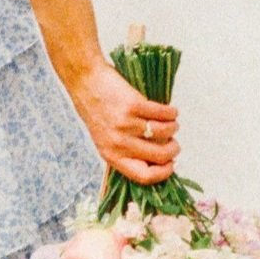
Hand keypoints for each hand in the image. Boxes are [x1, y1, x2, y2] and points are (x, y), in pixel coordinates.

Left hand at [69, 60, 179, 182]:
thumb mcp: (105, 140)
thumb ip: (125, 152)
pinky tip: (171, 111)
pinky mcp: (133, 106)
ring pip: (164, 132)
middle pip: (160, 155)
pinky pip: (163, 114)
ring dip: (173, 128)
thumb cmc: (97, 110)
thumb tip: (157, 161)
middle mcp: (119, 143)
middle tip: (174, 143)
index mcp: (111, 156)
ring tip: (171, 123)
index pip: (143, 176)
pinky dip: (172, 113)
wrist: (85, 82)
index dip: (163, 173)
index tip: (171, 164)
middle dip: (174, 149)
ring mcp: (126, 124)